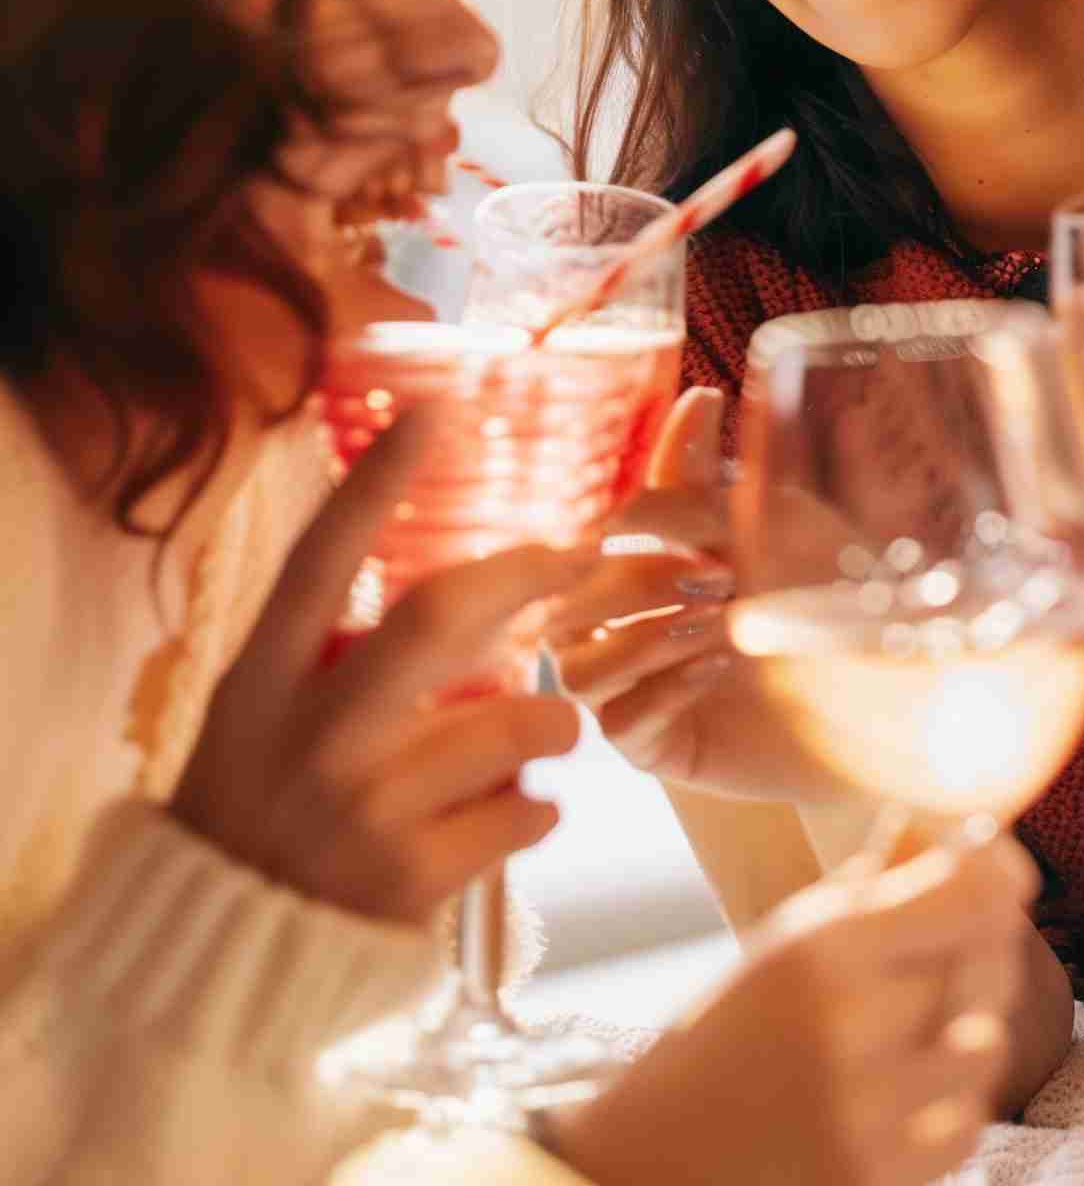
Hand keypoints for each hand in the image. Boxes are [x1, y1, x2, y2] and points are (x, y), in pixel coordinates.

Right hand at [172, 409, 591, 923]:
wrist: (220, 960)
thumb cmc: (260, 807)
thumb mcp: (262, 716)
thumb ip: (335, 653)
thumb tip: (456, 582)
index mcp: (263, 682)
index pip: (321, 561)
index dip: (376, 483)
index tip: (433, 408)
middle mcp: (311, 736)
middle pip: (437, 618)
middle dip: (525, 575)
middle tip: (579, 557)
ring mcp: (361, 811)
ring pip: (515, 722)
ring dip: (556, 720)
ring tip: (553, 731)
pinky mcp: (409, 881)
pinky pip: (525, 814)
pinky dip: (539, 806)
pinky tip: (520, 811)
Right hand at [547, 387, 851, 802]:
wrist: (892, 693)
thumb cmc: (833, 597)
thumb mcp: (776, 522)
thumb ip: (719, 477)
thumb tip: (697, 396)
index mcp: (644, 562)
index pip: (591, 535)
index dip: (626, 521)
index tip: (693, 517)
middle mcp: (627, 628)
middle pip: (566, 603)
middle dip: (634, 580)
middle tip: (718, 574)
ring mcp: (638, 692)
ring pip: (575, 669)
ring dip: (640, 639)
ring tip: (717, 623)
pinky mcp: (661, 750)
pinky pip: (622, 724)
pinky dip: (664, 688)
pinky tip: (719, 666)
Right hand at [551, 834, 1039, 1185]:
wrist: (652, 1154)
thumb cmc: (729, 1029)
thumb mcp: (790, 938)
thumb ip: (878, 882)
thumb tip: (973, 828)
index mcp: (823, 947)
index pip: (967, 893)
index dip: (997, 873)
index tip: (996, 868)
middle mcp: (849, 1024)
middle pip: (986, 961)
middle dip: (987, 942)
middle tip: (963, 938)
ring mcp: (865, 1111)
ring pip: (987, 1045)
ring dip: (974, 1024)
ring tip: (935, 1016)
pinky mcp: (874, 1179)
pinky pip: (965, 1126)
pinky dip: (954, 1102)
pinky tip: (916, 1083)